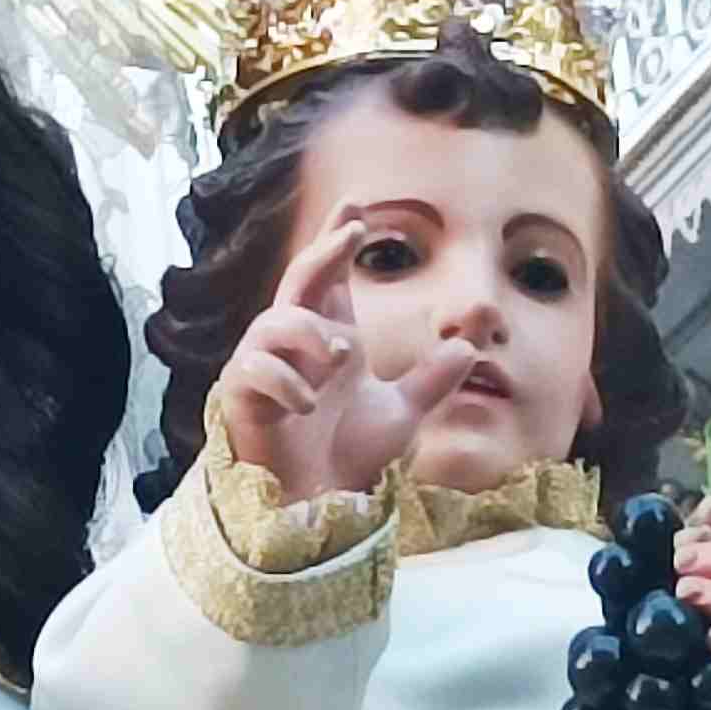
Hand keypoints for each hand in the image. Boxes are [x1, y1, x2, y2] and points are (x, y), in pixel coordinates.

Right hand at [216, 209, 477, 518]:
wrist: (317, 505)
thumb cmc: (347, 455)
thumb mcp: (402, 413)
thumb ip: (431, 379)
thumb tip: (468, 346)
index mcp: (328, 337)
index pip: (329, 275)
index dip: (337, 239)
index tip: (356, 204)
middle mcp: (293, 343)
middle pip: (301, 279)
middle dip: (325, 250)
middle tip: (353, 229)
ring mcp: (263, 366)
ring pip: (276, 320)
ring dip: (310, 330)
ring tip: (341, 356)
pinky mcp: (241, 395)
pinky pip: (256, 368)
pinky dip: (288, 382)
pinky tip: (310, 404)